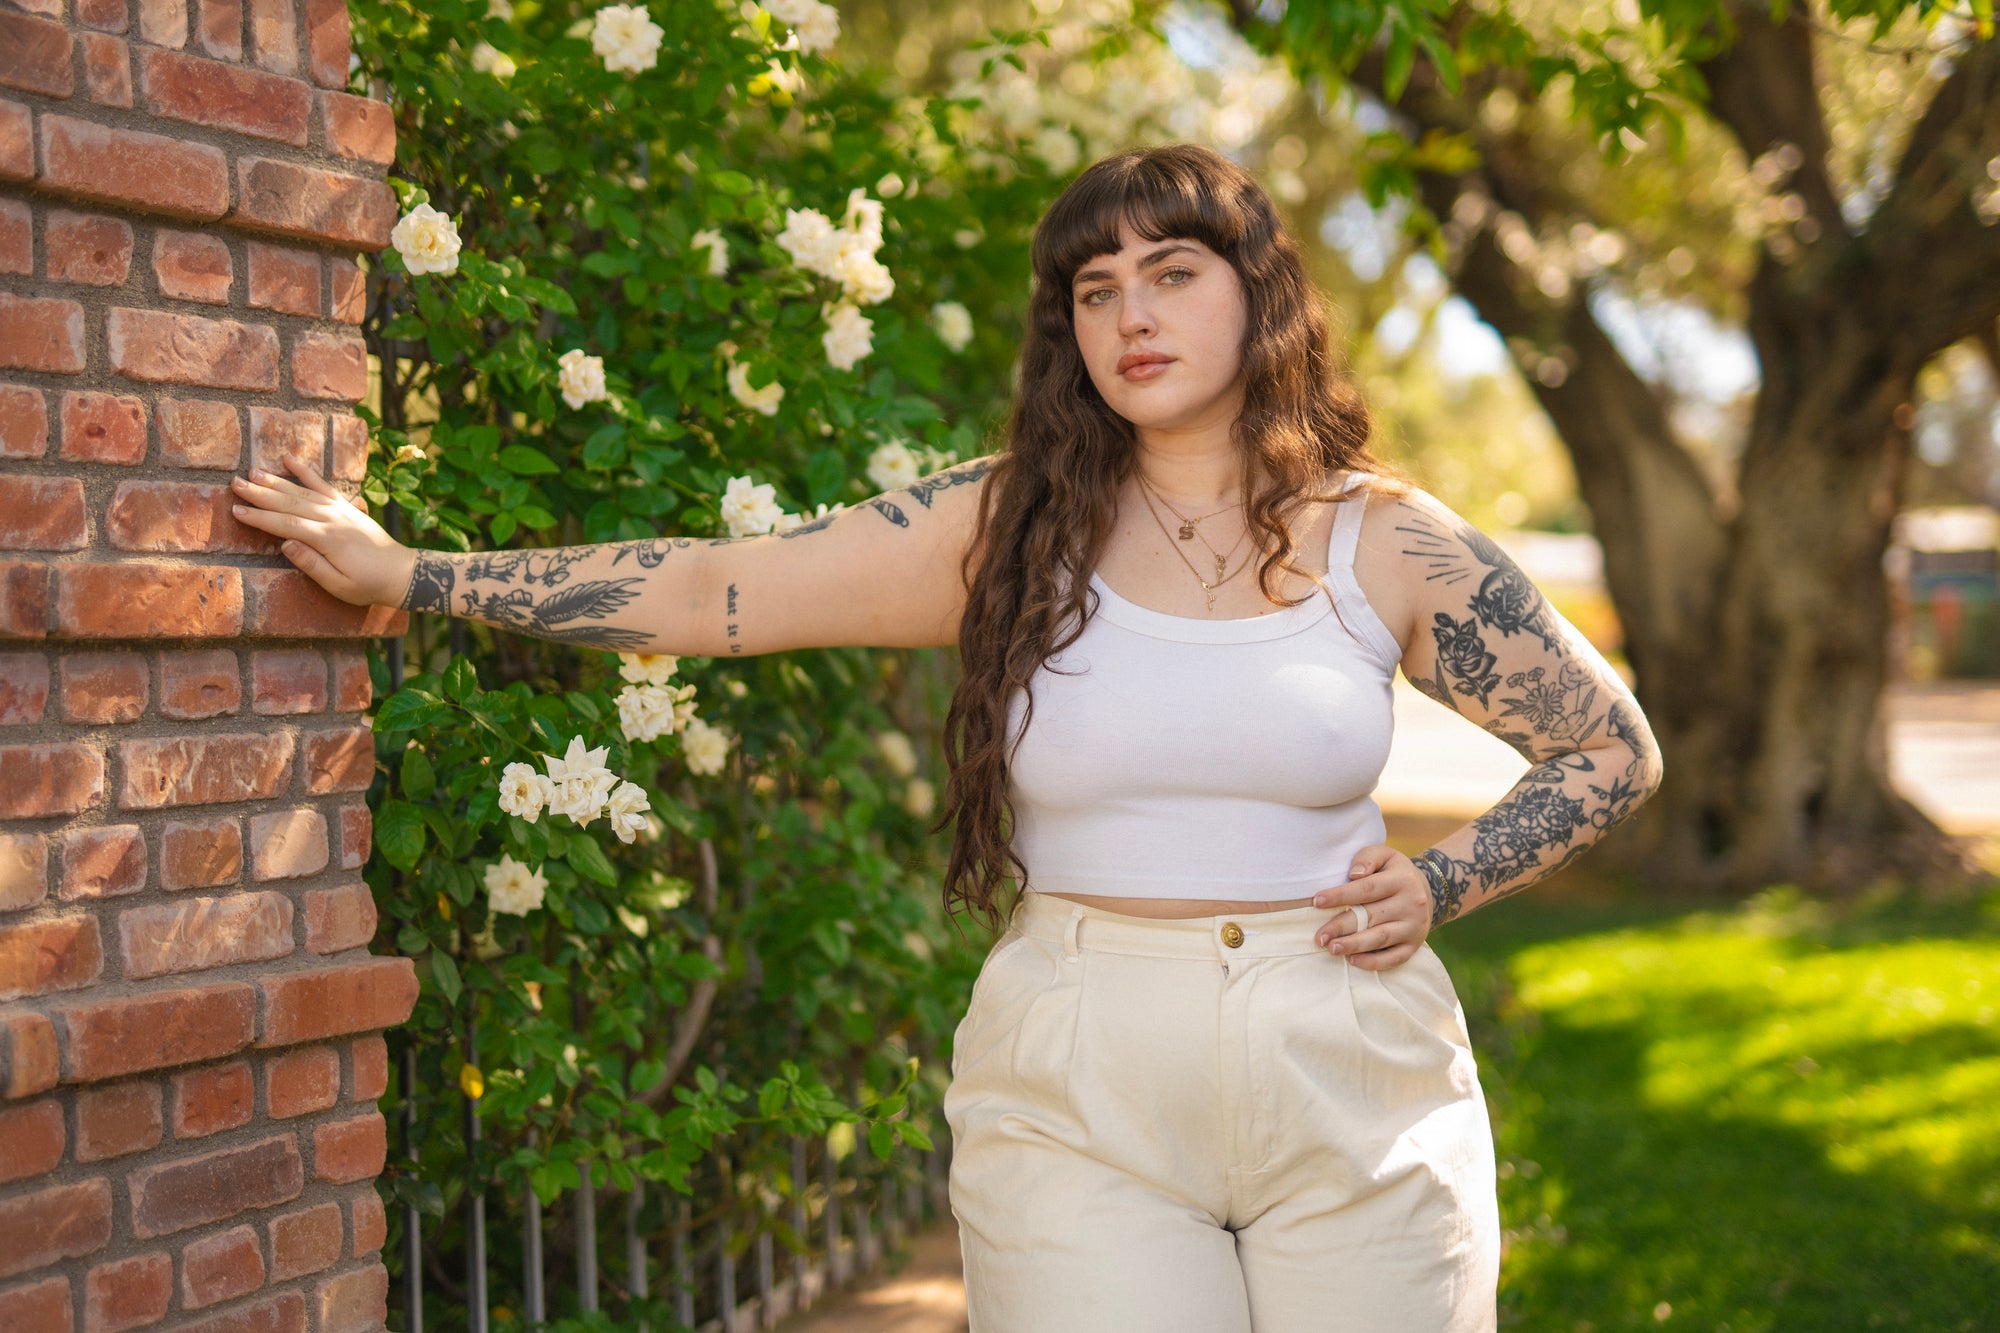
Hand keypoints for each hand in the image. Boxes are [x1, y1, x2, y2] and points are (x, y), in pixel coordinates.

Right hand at [229, 457, 416, 608]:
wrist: (401, 572)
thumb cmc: (368, 585)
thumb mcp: (339, 585)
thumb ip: (312, 565)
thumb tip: (285, 544)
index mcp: (328, 539)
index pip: (286, 525)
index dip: (260, 518)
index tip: (236, 510)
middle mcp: (332, 519)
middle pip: (289, 503)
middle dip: (260, 493)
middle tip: (234, 483)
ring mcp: (340, 509)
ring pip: (302, 491)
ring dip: (276, 481)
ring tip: (251, 472)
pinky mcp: (346, 506)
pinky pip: (323, 485)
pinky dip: (305, 471)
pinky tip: (289, 459)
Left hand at [1310, 844, 1431, 969]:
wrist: (1427, 892)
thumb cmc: (1393, 872)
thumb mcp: (1384, 855)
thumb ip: (1367, 859)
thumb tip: (1354, 873)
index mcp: (1402, 880)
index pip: (1367, 888)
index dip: (1341, 896)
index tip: (1316, 901)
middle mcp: (1411, 904)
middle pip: (1371, 916)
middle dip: (1342, 926)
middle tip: (1320, 936)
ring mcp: (1414, 926)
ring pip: (1381, 938)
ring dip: (1355, 945)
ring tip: (1332, 948)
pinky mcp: (1414, 945)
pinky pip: (1395, 958)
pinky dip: (1374, 962)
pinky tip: (1353, 961)